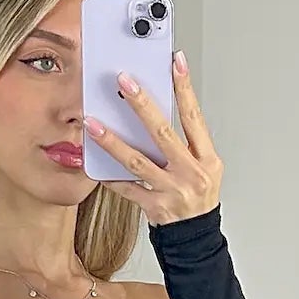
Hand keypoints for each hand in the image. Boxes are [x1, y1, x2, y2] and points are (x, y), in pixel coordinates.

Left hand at [82, 51, 222, 225]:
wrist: (196, 236)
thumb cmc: (198, 195)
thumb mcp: (204, 165)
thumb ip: (185, 140)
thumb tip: (156, 106)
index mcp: (206, 159)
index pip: (194, 117)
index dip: (185, 88)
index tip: (175, 62)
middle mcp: (190, 174)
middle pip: (162, 133)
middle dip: (142, 105)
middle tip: (123, 81)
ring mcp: (171, 192)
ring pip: (137, 162)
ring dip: (112, 141)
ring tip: (92, 122)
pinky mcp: (153, 207)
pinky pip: (126, 189)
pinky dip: (109, 175)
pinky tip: (92, 160)